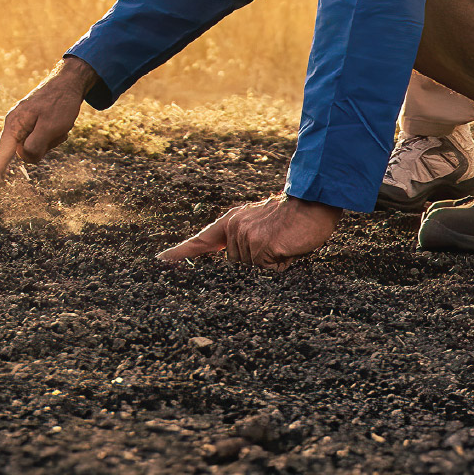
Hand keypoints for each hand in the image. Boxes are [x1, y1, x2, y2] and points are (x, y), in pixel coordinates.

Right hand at [0, 58, 95, 185]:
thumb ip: (35, 145)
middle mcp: (14, 126)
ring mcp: (23, 126)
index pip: (2, 156)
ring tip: (59, 123)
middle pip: (25, 153)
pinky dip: (53, 136)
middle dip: (43, 147)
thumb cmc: (60, 103)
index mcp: (14, 126)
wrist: (68, 82)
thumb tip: (24, 158)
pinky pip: (41, 141)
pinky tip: (59, 123)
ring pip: (35, 148)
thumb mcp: (51, 125)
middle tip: (56, 128)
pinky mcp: (31, 125)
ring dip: (51, 140)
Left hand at [156, 195, 343, 269]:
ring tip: (284, 243)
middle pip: (235, 266)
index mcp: (232, 221)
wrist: (314, 202)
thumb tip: (237, 265)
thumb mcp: (261, 226)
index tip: (159, 261)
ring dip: (271, 264)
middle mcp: (234, 228)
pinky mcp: (262, 247)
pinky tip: (289, 248)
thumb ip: (244, 241)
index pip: (201, 241)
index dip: (180, 253)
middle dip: (255, 263)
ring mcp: (246, 238)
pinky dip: (282, 265)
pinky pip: (270, 272)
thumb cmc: (292, 217)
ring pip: (253, 271)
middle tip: (276, 242)